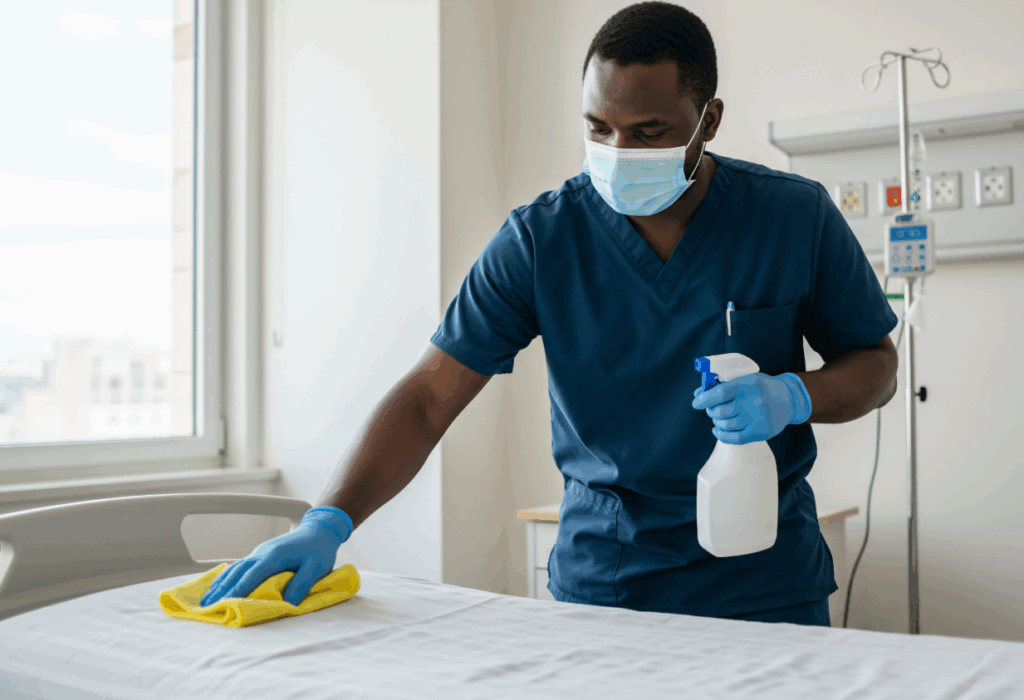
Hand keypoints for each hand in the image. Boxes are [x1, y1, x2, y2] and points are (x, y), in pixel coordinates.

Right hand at [200, 506, 352, 606]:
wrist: (320, 529)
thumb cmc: (319, 549)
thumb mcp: (316, 567)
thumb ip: (301, 585)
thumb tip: (286, 604)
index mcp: (275, 556)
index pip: (252, 576)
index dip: (237, 591)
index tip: (223, 604)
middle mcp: (262, 553)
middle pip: (237, 573)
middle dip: (221, 590)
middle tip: (206, 607)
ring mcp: (259, 552)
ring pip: (235, 569)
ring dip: (220, 584)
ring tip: (206, 600)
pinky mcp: (260, 554)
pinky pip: (239, 566)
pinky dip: (226, 577)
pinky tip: (219, 585)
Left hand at [691, 372, 811, 444]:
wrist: (789, 399)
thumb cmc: (762, 388)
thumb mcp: (746, 379)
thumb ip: (723, 385)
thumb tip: (698, 394)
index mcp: (748, 385)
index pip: (720, 393)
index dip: (705, 399)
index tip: (696, 403)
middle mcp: (754, 402)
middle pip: (721, 411)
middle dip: (711, 411)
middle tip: (712, 410)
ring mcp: (758, 418)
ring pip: (726, 425)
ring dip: (717, 423)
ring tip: (719, 418)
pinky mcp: (761, 432)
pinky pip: (735, 438)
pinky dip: (722, 436)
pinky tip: (718, 430)